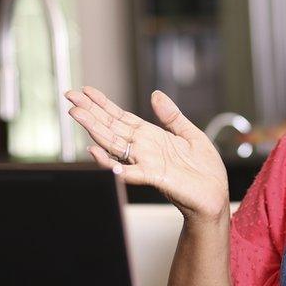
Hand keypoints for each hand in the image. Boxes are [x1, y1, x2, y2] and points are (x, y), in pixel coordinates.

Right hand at [64, 86, 228, 221]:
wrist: (215, 194)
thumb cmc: (205, 170)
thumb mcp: (191, 134)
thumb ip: (172, 116)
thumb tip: (155, 94)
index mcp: (151, 137)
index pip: (121, 117)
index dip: (103, 104)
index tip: (86, 91)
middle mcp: (143, 148)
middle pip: (111, 128)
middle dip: (90, 112)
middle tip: (70, 98)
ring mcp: (146, 162)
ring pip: (114, 145)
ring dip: (94, 130)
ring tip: (77, 116)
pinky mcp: (154, 177)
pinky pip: (129, 171)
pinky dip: (112, 164)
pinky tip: (97, 153)